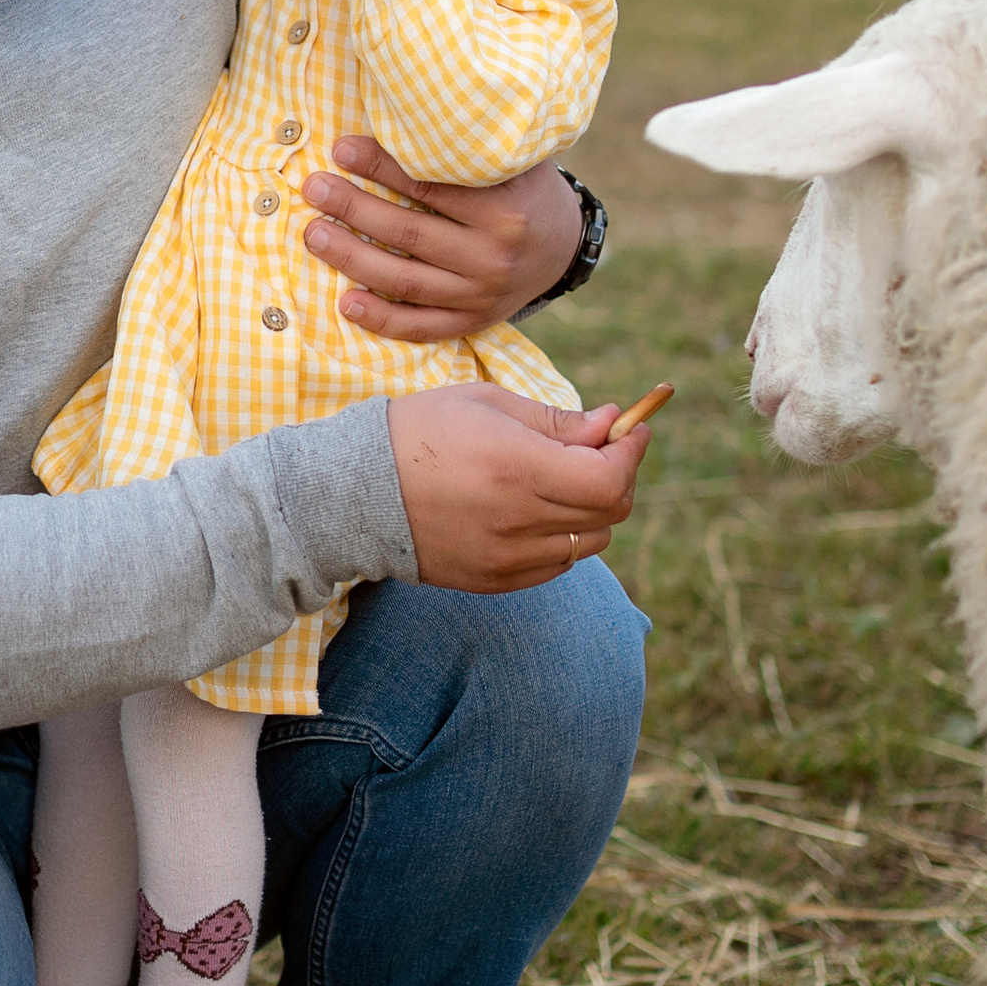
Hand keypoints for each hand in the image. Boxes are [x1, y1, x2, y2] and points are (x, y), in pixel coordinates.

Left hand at [301, 137, 582, 342]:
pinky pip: (421, 327)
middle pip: (408, 234)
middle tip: (313, 188)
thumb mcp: (513, 158)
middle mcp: (493, 258)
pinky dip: (382, 318)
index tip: (341, 149)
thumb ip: (468, 145)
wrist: (564, 245)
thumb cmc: (526, 188)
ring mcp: (481, 296)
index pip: (429, 188)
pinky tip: (346, 302)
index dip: (380, 167)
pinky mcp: (472, 322)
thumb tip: (404, 113)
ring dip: (353, 259)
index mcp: (504, 212)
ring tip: (313, 236)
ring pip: (406, 282)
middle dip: (353, 208)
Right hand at [387, 386, 650, 591]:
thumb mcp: (488, 404)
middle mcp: (518, 520)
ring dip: (592, 510)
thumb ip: (556, 420)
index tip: (630, 428)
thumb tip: (611, 423)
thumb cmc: (420, 431)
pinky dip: (563, 537)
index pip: (610, 478)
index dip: (630, 452)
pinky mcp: (494, 581)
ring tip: (563, 481)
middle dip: (617, 474)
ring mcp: (507, 558)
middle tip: (599, 449)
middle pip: (610, 512)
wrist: (356, 492)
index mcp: (518, 467)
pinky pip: (558, 564)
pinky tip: (535, 510)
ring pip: (591, 542)